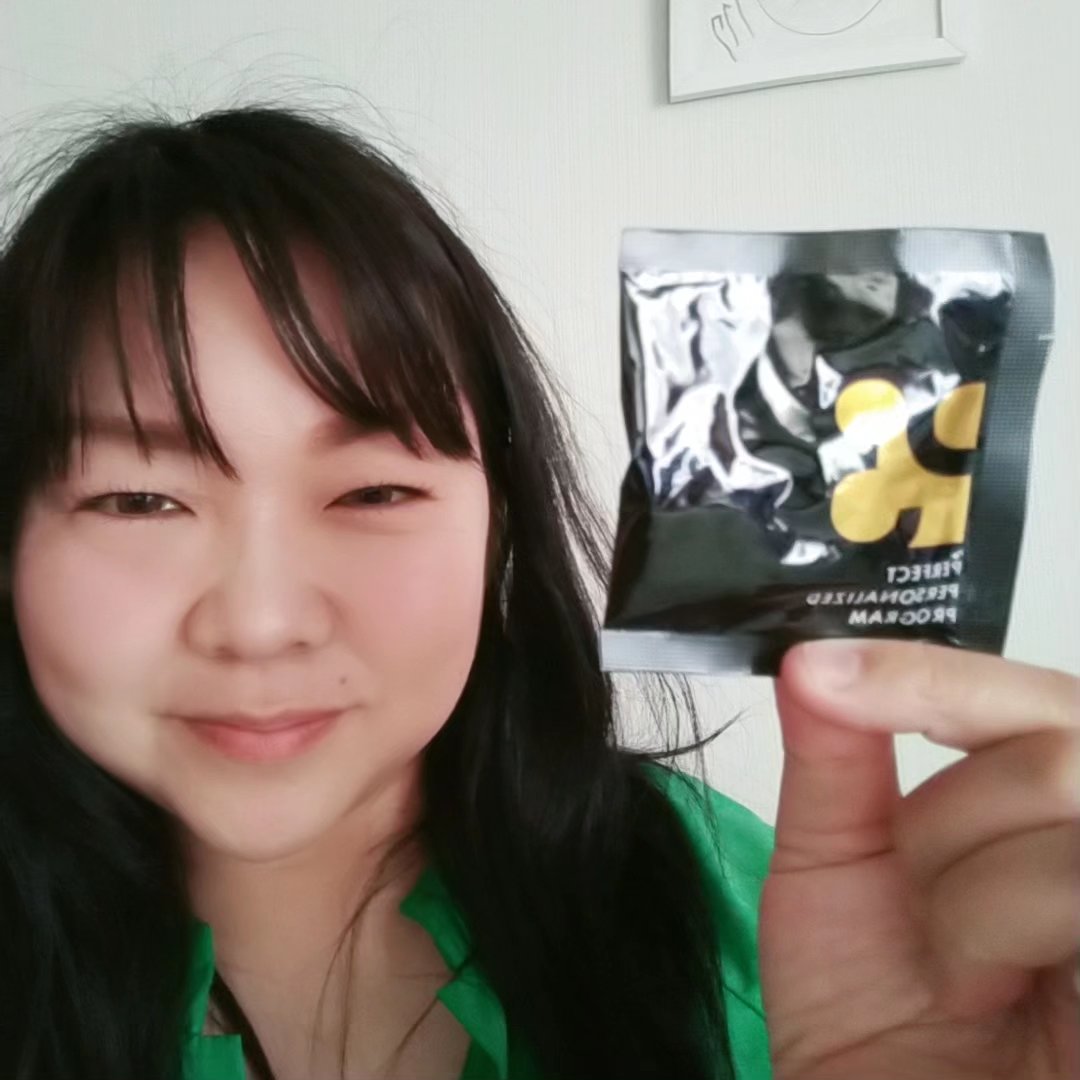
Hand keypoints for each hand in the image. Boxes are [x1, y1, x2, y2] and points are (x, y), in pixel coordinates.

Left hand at [760, 640, 1079, 1079]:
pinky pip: (1074, 878)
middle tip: (914, 892)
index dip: (927, 675)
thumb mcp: (835, 867)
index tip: (817, 672)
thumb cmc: (873, 1010)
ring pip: (1067, 796)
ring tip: (955, 967)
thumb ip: (834, 758)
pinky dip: (998, 925)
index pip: (1028, 697)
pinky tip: (987, 989)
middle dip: (945, 818)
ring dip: (968, 890)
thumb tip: (806, 656)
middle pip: (1054, 744)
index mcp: (1049, 802)